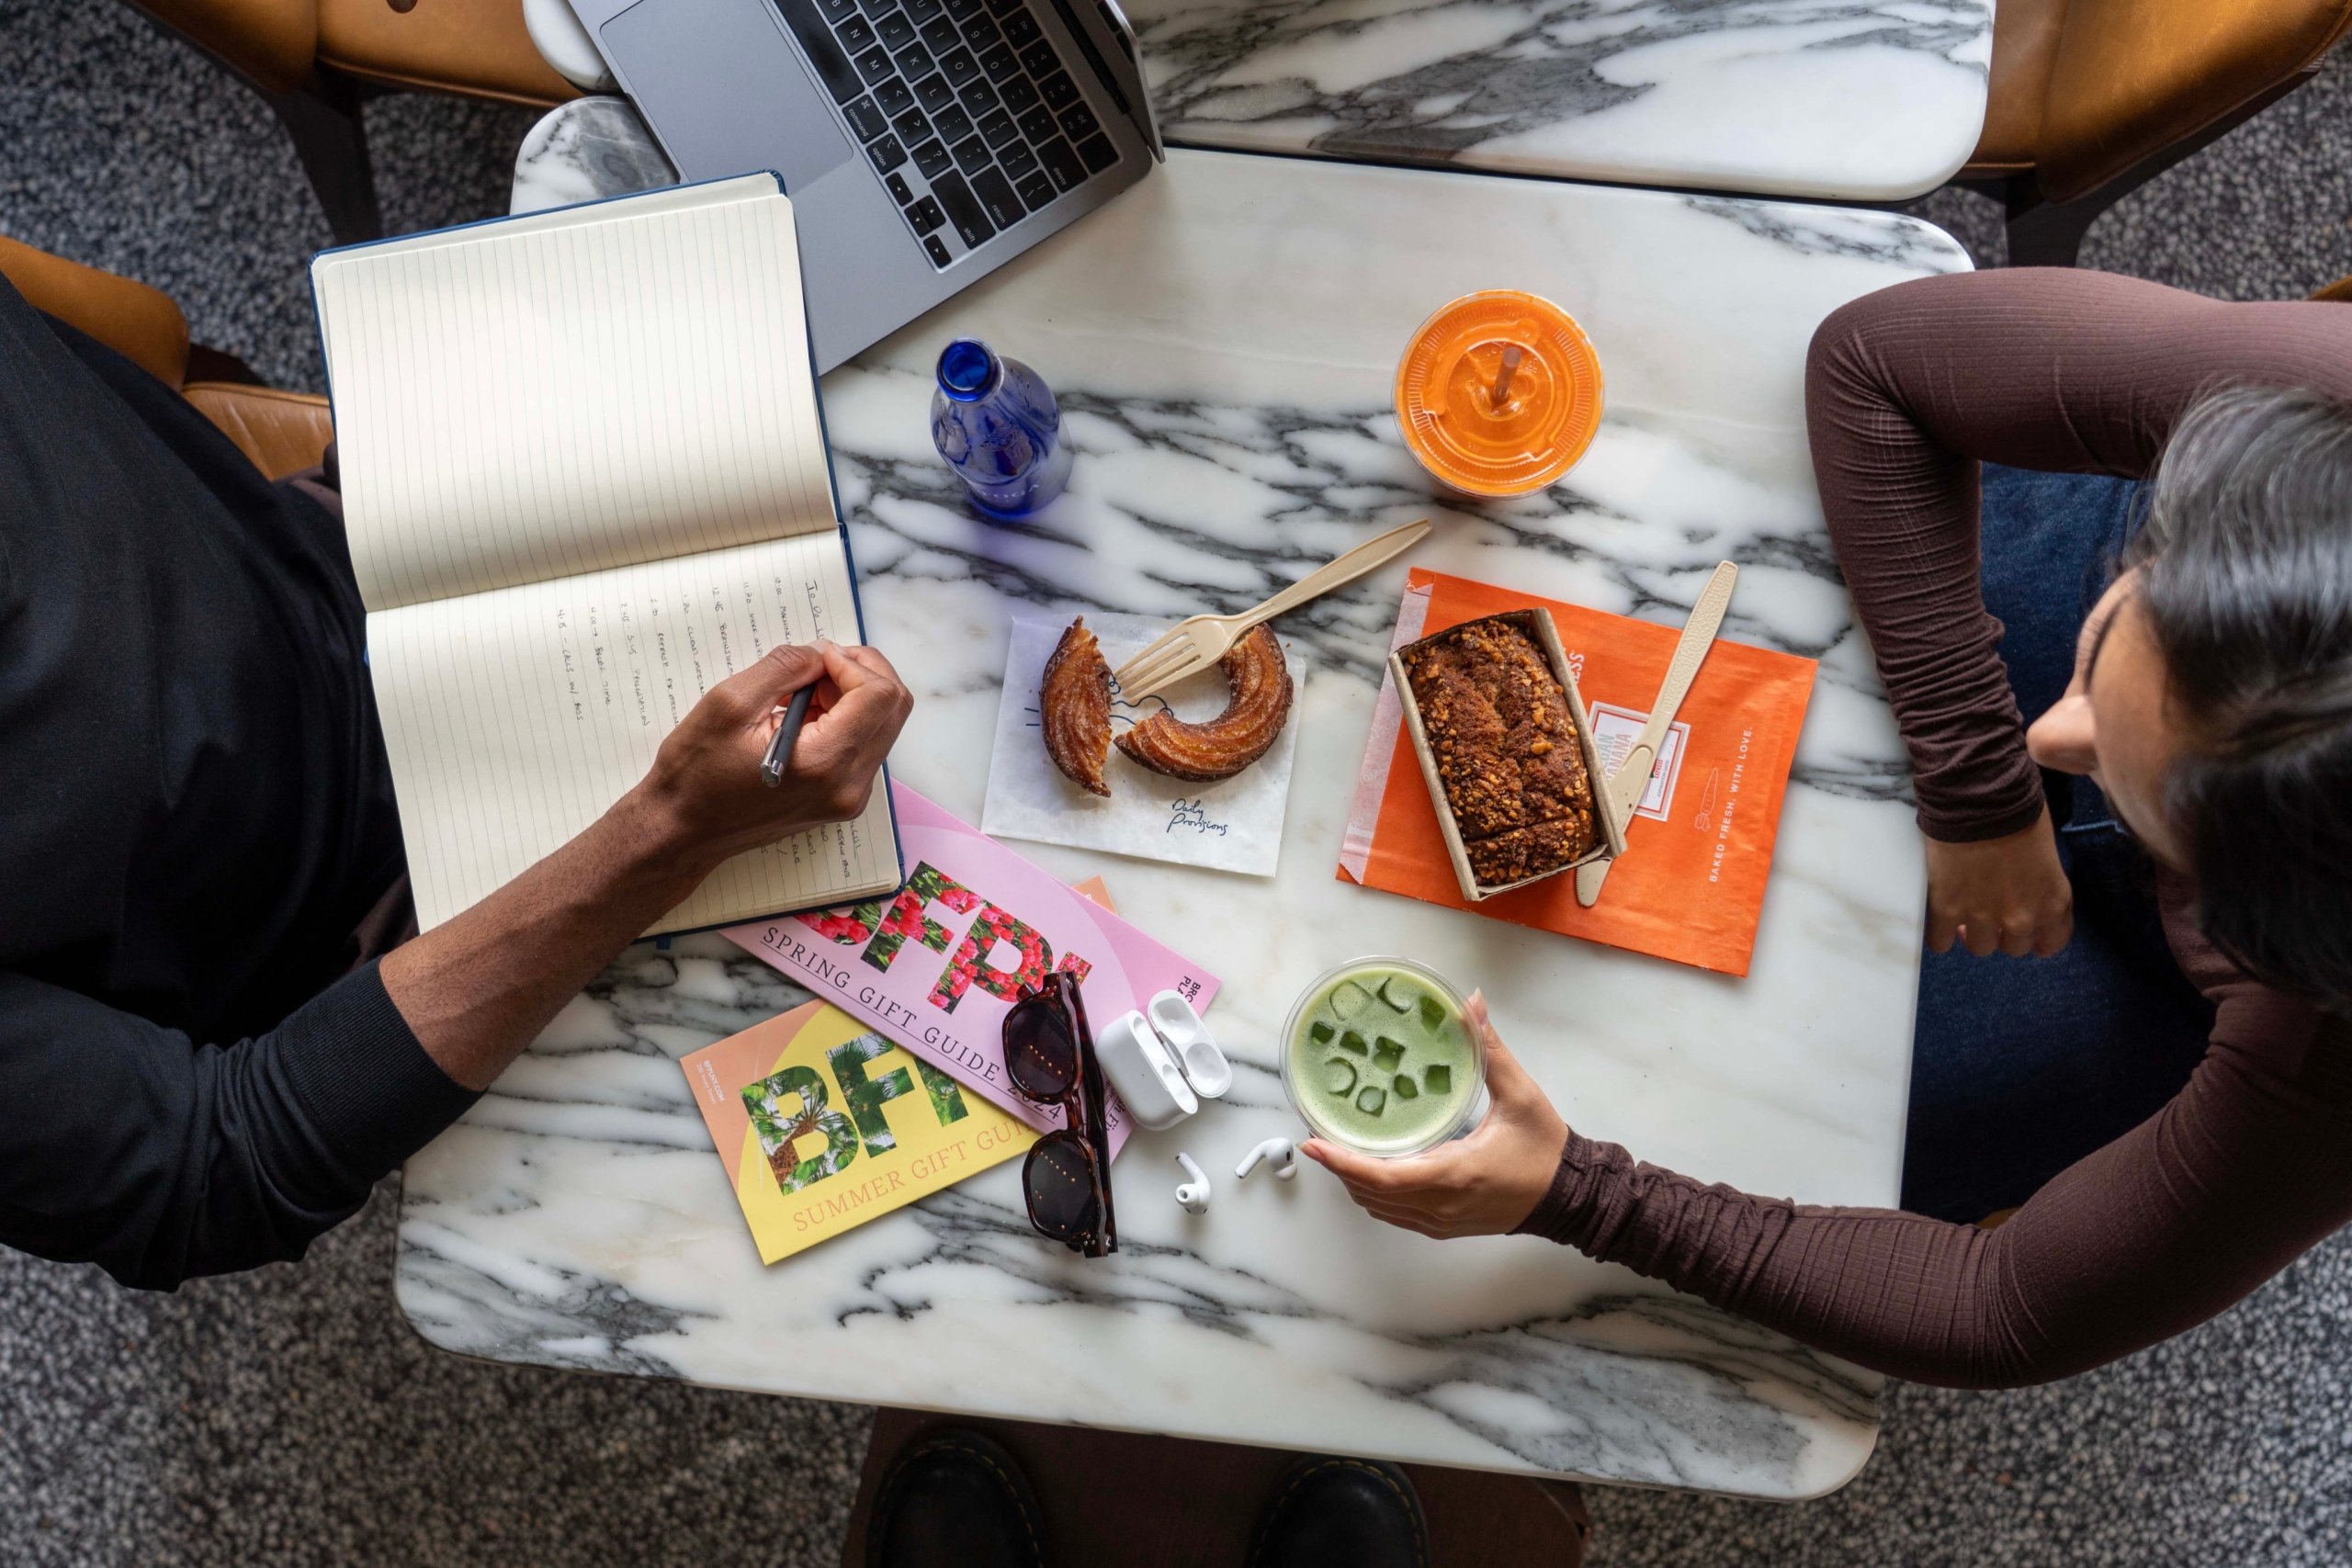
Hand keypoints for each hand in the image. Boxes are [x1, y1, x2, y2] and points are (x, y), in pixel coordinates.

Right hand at [631, 641, 913, 864]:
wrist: (683, 830)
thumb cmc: (696, 772)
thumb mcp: (730, 702)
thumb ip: (785, 668)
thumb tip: (821, 653)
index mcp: (825, 763)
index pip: (880, 695)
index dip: (853, 663)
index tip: (815, 659)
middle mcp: (850, 786)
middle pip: (893, 708)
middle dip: (859, 674)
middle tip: (812, 668)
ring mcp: (850, 797)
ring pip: (881, 725)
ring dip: (849, 696)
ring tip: (797, 696)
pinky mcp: (843, 799)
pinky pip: (863, 745)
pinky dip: (843, 720)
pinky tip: (801, 719)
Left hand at [1301, 993, 1567, 1238]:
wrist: (1570, 1197)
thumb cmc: (1545, 1149)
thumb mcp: (1519, 1094)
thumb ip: (1489, 1048)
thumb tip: (1470, 1004)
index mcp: (1453, 1173)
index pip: (1383, 1177)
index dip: (1342, 1162)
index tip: (1314, 1143)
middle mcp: (1440, 1204)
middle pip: (1371, 1194)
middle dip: (1339, 1167)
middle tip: (1318, 1134)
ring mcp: (1441, 1221)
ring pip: (1381, 1208)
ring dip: (1354, 1183)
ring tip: (1337, 1150)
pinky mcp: (1445, 1226)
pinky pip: (1398, 1216)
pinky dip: (1375, 1196)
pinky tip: (1370, 1172)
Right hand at [1924, 806, 2073, 957]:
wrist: (1978, 795)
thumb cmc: (2016, 808)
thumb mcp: (2045, 849)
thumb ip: (2040, 877)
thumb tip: (2022, 881)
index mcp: (2053, 899)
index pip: (2053, 941)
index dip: (2038, 940)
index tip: (2028, 935)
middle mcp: (2022, 916)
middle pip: (2014, 948)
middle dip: (2003, 933)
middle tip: (1990, 914)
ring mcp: (1983, 916)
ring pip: (1979, 947)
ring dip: (1972, 934)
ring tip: (1963, 916)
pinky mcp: (1948, 909)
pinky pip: (1940, 941)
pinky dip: (1939, 935)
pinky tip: (1939, 922)